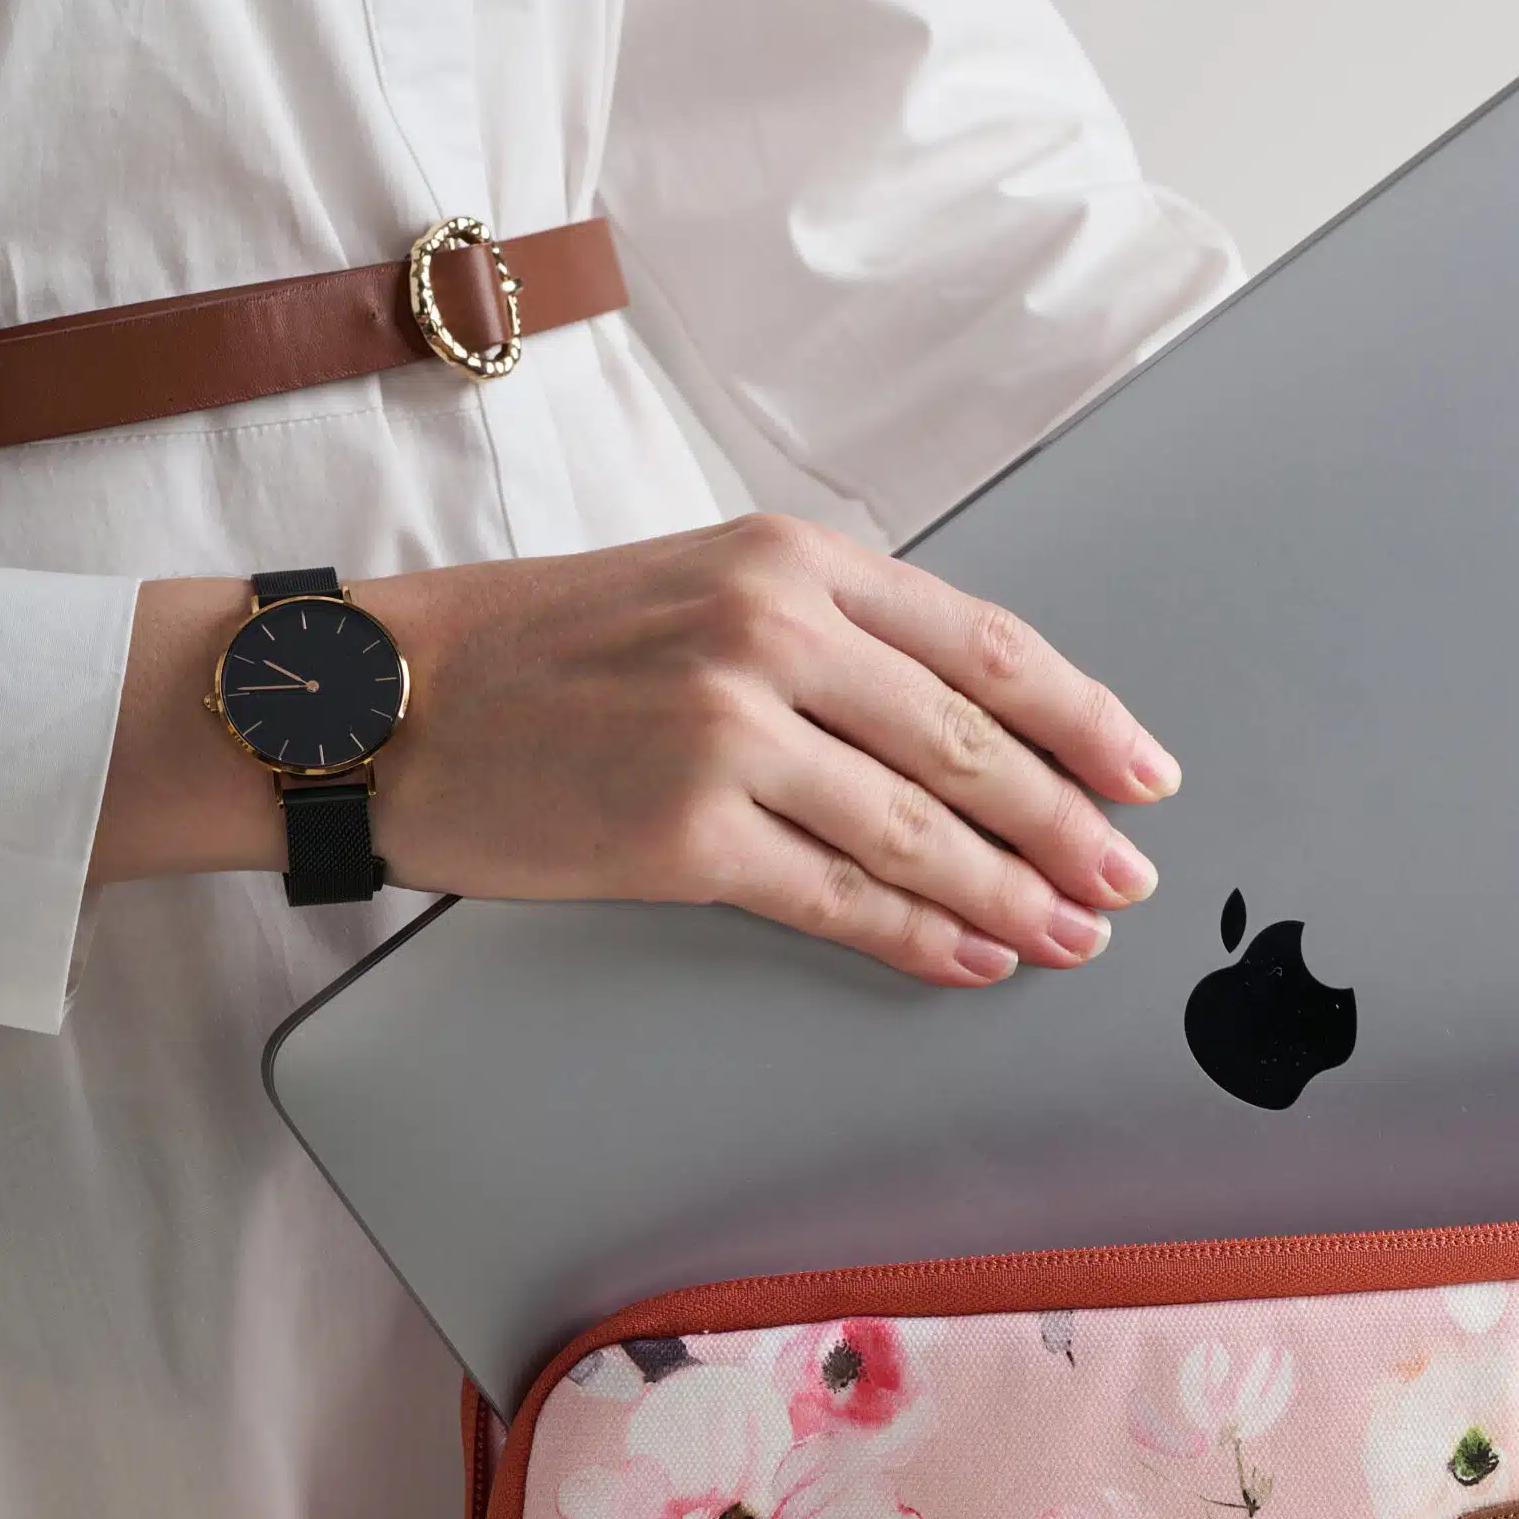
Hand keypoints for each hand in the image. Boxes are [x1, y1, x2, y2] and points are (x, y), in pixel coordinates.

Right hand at [97, 517, 1180, 987]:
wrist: (373, 699)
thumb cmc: (534, 650)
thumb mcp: (695, 587)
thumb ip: (826, 635)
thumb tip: (963, 722)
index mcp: (788, 558)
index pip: (982, 642)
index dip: (1083, 718)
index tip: (1145, 773)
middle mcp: (769, 629)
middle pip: (970, 740)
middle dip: (1067, 823)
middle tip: (1128, 878)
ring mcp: (727, 732)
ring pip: (919, 828)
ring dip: (1011, 894)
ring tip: (1071, 935)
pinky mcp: (683, 834)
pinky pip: (838, 896)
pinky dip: (918, 935)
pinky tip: (972, 960)